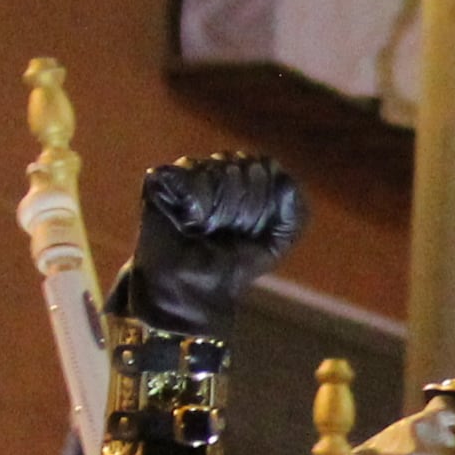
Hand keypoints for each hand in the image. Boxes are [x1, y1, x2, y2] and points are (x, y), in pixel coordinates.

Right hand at [115, 153, 306, 339]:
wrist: (194, 288)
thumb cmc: (233, 267)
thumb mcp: (276, 244)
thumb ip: (294, 214)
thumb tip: (287, 180)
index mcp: (243, 180)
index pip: (263, 166)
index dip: (263, 198)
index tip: (252, 229)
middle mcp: (214, 171)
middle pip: (240, 165)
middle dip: (243, 204)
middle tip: (228, 231)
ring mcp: (186, 175)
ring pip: (217, 169)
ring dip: (220, 206)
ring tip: (208, 229)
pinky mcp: (160, 183)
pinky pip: (188, 174)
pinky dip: (196, 201)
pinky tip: (191, 221)